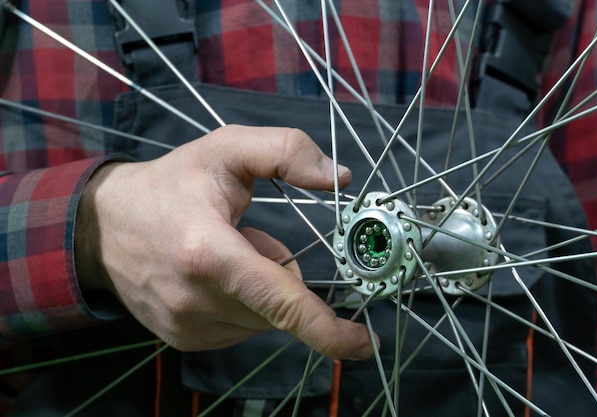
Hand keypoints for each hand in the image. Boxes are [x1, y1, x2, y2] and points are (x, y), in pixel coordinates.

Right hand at [75, 125, 377, 359]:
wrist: (104, 226)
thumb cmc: (170, 184)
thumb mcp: (226, 149)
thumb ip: (286, 152)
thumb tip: (339, 179)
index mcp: (209, 254)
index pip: (281, 303)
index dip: (329, 329)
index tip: (366, 343)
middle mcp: (197, 301)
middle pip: (278, 304)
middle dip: (278, 270)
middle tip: (244, 235)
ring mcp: (188, 328)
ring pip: (263, 318)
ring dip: (259, 287)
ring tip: (221, 253)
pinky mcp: (185, 340)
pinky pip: (241, 327)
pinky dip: (241, 302)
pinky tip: (210, 276)